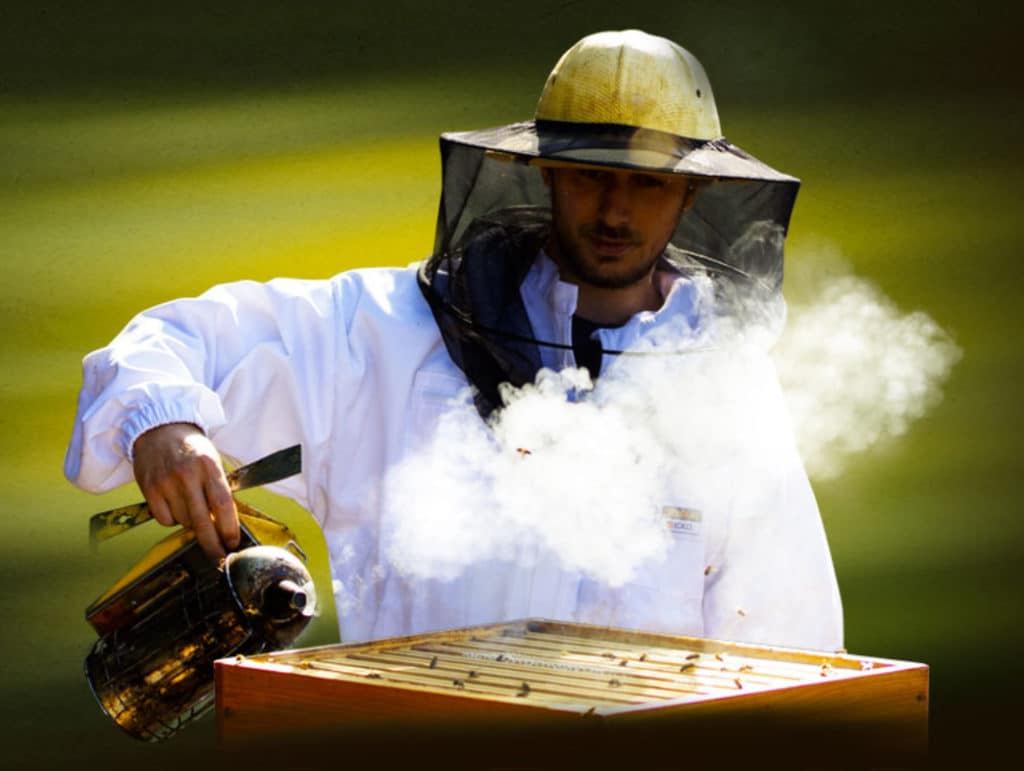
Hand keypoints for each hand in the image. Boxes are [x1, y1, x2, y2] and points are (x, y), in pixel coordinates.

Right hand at [132, 423, 240, 559]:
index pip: (222, 504)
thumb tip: (226, 522)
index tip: (233, 543)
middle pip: (202, 521)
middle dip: (213, 544)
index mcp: (209, 466)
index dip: (229, 528)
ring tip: (191, 506)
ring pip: (184, 522)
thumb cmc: (191, 448)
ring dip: (191, 524)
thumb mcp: (212, 461)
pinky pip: (164, 520)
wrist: (159, 429)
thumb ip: (219, 488)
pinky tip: (174, 504)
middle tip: (220, 556)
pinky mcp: (149, 489)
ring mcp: (166, 482)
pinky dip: (172, 519)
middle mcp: (187, 474)